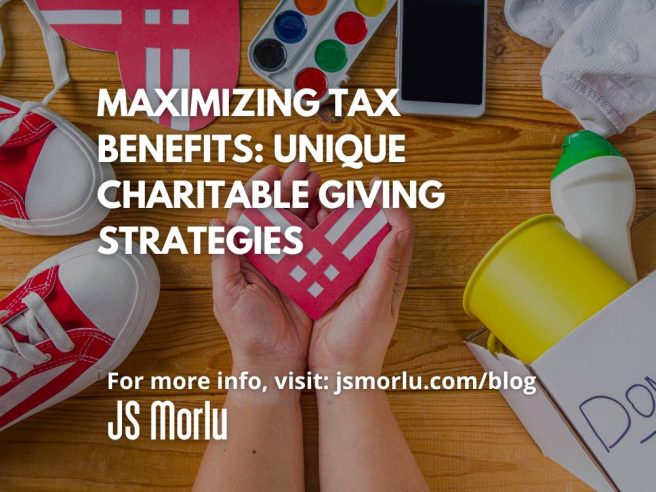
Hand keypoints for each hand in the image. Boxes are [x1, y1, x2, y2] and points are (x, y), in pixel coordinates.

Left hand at [211, 163, 320, 379]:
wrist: (275, 364)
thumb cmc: (247, 332)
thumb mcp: (228, 295)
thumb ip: (223, 258)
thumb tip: (216, 222)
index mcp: (244, 255)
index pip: (250, 213)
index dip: (260, 189)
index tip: (272, 171)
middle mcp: (268, 255)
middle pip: (279, 211)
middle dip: (291, 187)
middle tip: (305, 171)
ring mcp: (292, 264)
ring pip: (301, 223)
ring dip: (311, 201)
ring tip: (323, 185)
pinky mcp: (313, 275)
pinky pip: (321, 246)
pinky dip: (328, 227)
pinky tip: (336, 212)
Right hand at [308, 180, 413, 376]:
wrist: (338, 373)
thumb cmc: (362, 343)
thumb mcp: (376, 303)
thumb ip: (387, 267)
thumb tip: (398, 228)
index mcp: (390, 274)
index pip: (398, 230)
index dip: (390, 205)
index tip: (377, 186)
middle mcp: (371, 271)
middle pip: (370, 228)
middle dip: (357, 204)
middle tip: (340, 190)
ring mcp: (348, 277)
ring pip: (344, 237)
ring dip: (334, 217)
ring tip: (320, 201)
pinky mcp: (327, 284)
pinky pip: (323, 254)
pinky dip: (316, 237)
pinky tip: (304, 226)